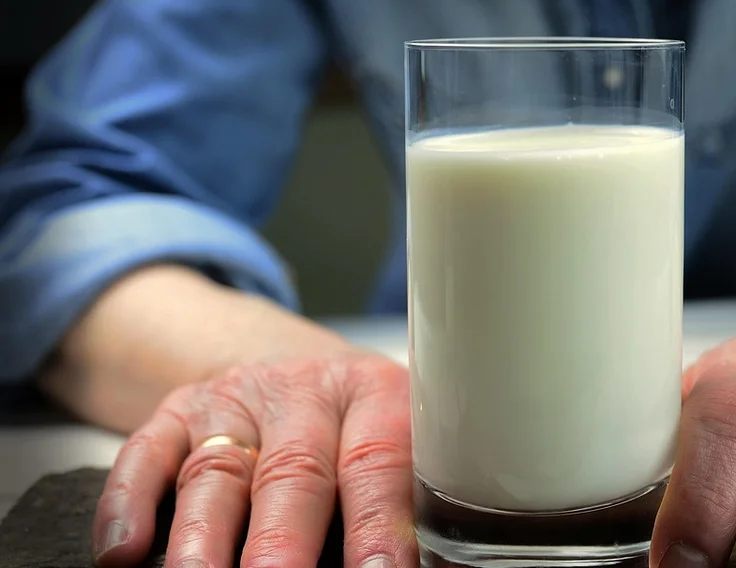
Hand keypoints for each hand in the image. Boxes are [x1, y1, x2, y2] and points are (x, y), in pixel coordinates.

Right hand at [92, 353, 416, 567]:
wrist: (296, 364)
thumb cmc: (357, 425)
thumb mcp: (396, 441)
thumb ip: (403, 500)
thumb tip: (435, 565)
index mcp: (375, 397)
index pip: (376, 464)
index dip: (378, 526)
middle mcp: (304, 392)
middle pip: (292, 471)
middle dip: (283, 542)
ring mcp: (235, 401)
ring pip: (215, 472)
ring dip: (203, 538)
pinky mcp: (177, 411)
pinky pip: (144, 453)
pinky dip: (128, 504)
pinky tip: (124, 553)